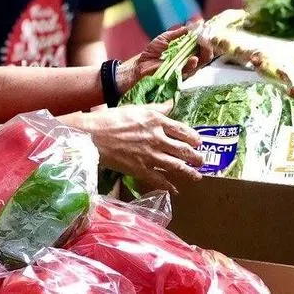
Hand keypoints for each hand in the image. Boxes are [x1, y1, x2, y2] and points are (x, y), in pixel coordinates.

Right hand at [84, 104, 203, 192]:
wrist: (92, 135)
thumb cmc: (112, 118)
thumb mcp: (137, 108)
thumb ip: (157, 107)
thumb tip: (172, 103)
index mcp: (157, 121)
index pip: (182, 130)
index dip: (193, 138)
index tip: (198, 142)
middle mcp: (157, 138)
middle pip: (183, 150)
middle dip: (195, 157)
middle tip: (201, 161)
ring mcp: (149, 155)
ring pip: (176, 166)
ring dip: (189, 172)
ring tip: (197, 176)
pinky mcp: (140, 169)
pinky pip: (158, 180)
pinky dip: (169, 186)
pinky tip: (175, 190)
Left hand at [117, 23, 213, 92]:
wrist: (141, 65)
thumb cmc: (152, 52)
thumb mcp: (164, 39)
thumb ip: (176, 33)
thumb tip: (188, 27)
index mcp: (186, 51)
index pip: (201, 45)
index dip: (206, 37)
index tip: (206, 28)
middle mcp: (189, 60)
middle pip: (205, 54)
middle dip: (209, 45)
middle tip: (207, 37)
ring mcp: (185, 68)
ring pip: (201, 62)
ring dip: (204, 53)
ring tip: (204, 45)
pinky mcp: (180, 75)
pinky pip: (189, 70)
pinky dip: (193, 64)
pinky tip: (194, 59)